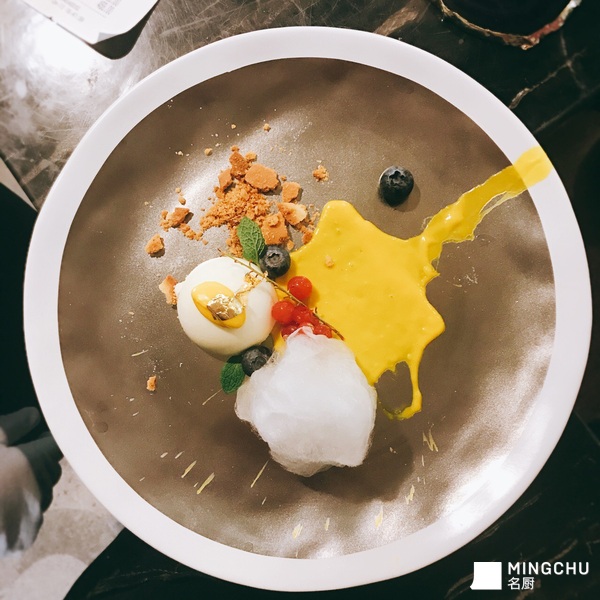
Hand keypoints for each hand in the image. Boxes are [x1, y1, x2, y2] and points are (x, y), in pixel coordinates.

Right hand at [0, 407, 61, 555]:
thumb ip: (12, 426)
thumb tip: (33, 416)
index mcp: (35, 462)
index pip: (57, 445)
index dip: (47, 441)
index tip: (36, 439)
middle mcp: (41, 490)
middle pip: (50, 471)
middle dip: (37, 466)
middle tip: (11, 465)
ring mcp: (32, 519)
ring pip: (42, 496)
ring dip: (28, 491)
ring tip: (1, 488)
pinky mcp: (21, 542)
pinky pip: (30, 522)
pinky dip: (19, 516)